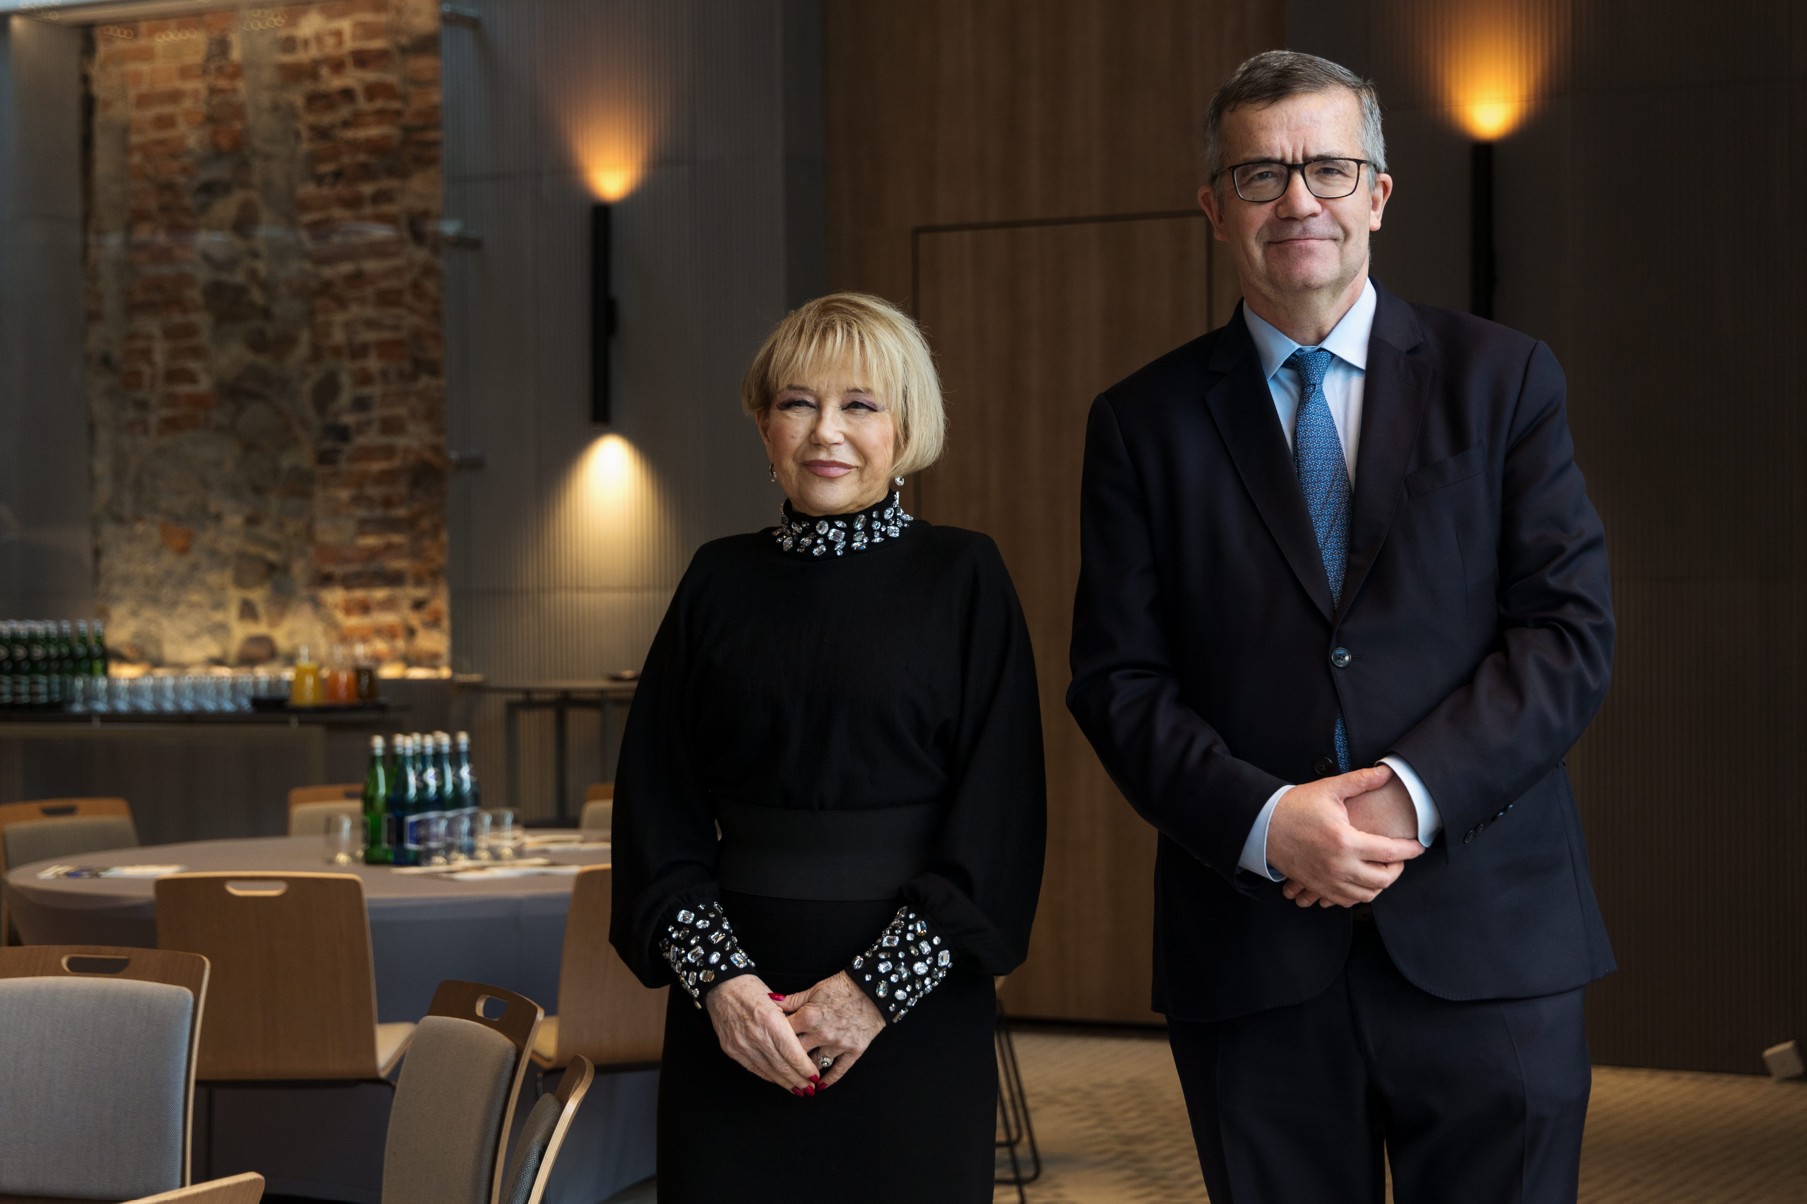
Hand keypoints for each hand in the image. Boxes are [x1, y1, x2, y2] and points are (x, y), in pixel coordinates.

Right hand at [703, 975, 818, 1094]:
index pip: (792, 1053)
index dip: (804, 1068)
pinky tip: (778, 1080)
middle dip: (798, 1080)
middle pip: (781, 1066)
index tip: (815, 1077)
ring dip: (784, 1082)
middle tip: (810, 1089)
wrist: (721, 986)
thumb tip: (805, 1043)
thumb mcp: (776, 1000)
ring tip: (798, 1089)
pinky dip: (768, 1076)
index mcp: (770, 1020)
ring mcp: (741, 1044)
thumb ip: (789, 1022)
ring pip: (768, 1071)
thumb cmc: (751, 988)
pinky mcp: (731, 1049)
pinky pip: (753, 1068)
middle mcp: (755, 1035)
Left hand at [777, 971, 885, 1089]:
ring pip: (815, 1065)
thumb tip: (769, 1001)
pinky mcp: (853, 1050)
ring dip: (805, 1070)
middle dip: (786, 1059)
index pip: (782, 1034)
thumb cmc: (842, 987)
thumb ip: (791, 1000)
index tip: (770, 1043)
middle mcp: (821, 1034)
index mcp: (808, 1017)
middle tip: (779, 1064)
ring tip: (797, 1076)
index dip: (774, 1038)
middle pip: (795, 1053)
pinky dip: (829, 1079)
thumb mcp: (814, 990)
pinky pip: (839, 1070)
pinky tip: (820, 1085)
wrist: (873, 989)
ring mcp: (838, 1044)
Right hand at [1268, 765, 1423, 908]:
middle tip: (1398, 857)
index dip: (1411, 850)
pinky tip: (1361, 879)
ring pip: (1367, 895)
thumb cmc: (1296, 806)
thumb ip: (1361, 781)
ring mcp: (1327, 880)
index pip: (1391, 853)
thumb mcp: (1329, 789)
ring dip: (1380, 884)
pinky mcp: (1317, 887)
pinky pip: (1347, 901)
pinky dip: (1360, 894)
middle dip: (1398, 869)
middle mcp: (1339, 866)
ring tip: (1382, 868)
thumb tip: (1387, 772)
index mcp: (1346, 841)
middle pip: (1384, 879)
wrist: (1262, 825)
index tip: (1419, 846)